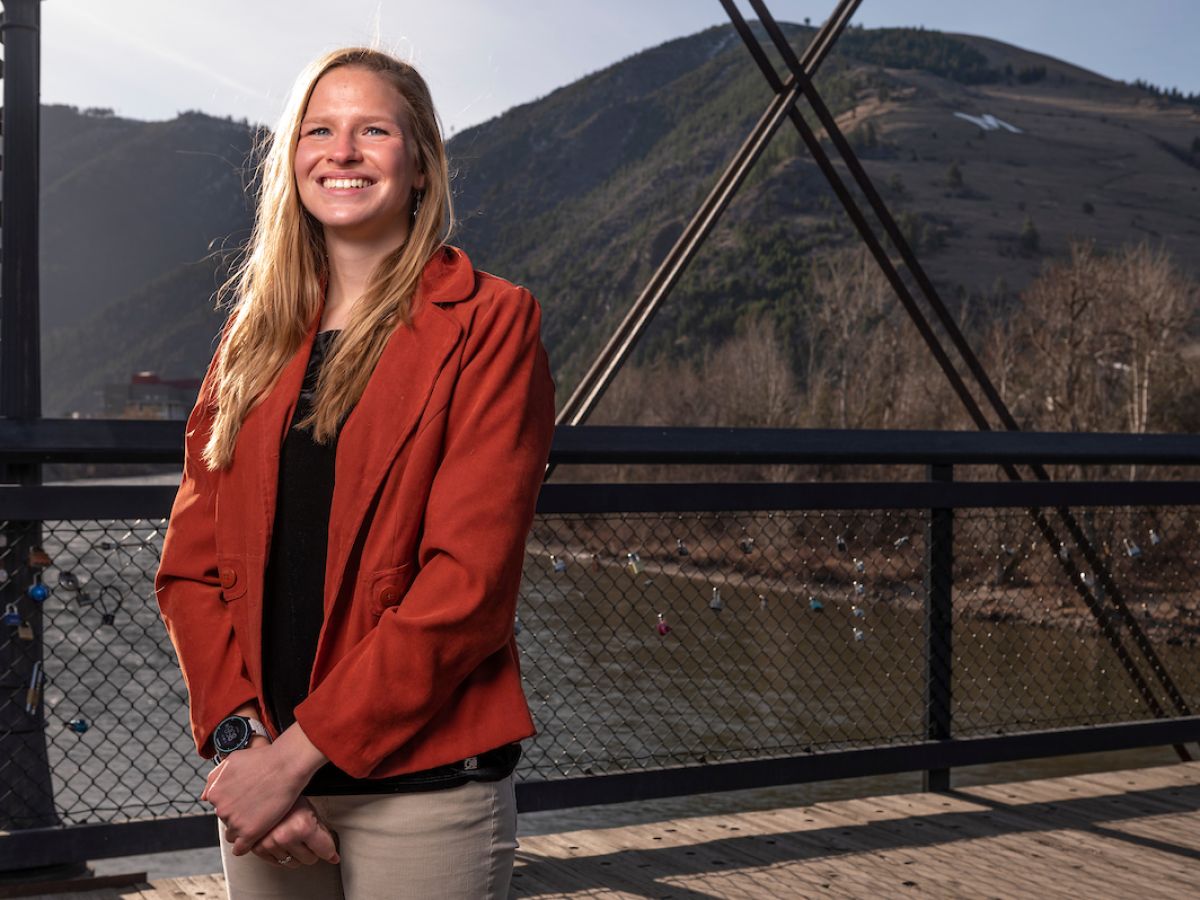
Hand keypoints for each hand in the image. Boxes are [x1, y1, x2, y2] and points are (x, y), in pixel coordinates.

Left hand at [202, 741, 307, 855]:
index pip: (219, 806)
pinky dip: (245, 846)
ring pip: (233, 834)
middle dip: (238, 815)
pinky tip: (254, 837)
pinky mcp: (250, 833)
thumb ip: (214, 778)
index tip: (245, 800)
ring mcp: (235, 822)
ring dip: (243, 829)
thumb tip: (205, 796)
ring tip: (258, 819)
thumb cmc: (262, 759)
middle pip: (226, 820)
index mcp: (214, 793)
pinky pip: (240, 849)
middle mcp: (221, 809)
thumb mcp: (232, 760)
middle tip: (255, 806)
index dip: (233, 803)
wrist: (285, 765)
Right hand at [251, 796, 339, 868]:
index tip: (329, 849)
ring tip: (293, 835)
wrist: (266, 791)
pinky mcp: (259, 849)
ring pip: (293, 863)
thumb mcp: (312, 811)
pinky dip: (282, 854)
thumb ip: (323, 834)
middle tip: (307, 835)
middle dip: (311, 849)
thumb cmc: (290, 799)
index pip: (325, 851)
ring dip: (296, 853)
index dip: (329, 849)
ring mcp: (271, 843)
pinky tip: (282, 840)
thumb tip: (333, 857)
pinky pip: (277, 864)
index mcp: (303, 826)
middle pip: (310, 859)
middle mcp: (286, 837)